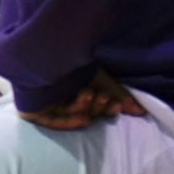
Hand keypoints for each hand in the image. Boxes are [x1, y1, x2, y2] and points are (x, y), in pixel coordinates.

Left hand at [18, 70, 143, 130]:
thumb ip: (120, 95)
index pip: (92, 107)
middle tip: (103, 97)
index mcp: (74, 91)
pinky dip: (69, 122)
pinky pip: (52, 122)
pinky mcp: (32, 112)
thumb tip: (141, 111)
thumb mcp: (100, 78)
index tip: (117, 105)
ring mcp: (44, 105)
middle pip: (82, 112)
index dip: (106, 108)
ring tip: (88, 93)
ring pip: (70, 114)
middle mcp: (59, 99)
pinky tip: (83, 119)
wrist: (43, 50)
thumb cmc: (72, 61)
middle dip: (96, 106)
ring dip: (84, 107)